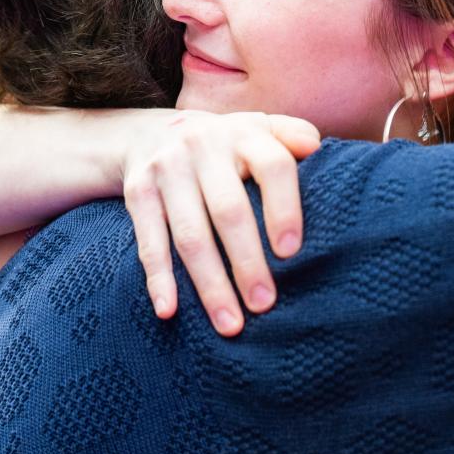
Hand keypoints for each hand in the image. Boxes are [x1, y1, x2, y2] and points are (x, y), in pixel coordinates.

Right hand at [122, 110, 319, 335]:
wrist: (151, 132)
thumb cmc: (226, 144)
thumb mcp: (257, 128)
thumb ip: (290, 134)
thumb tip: (315, 147)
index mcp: (243, 134)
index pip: (272, 166)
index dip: (284, 208)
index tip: (290, 253)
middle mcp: (203, 147)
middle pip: (229, 210)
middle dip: (247, 261)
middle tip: (264, 304)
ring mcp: (167, 169)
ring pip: (190, 234)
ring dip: (210, 283)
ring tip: (230, 324)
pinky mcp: (138, 192)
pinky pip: (148, 241)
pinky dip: (158, 278)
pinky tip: (168, 310)